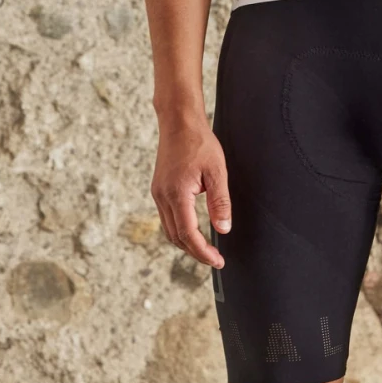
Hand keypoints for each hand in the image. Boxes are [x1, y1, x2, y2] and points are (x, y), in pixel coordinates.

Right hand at [150, 117, 231, 267]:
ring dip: (186, 243)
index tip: (218, 260)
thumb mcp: (217, 171)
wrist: (179, 121)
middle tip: (214, 258)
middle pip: (176, 237)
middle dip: (195, 252)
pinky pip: (167, 218)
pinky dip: (179, 229)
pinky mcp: (159, 189)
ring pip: (169, 230)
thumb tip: (223, 230)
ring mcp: (158, 193)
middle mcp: (162, 197)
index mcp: (176, 194)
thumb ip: (220, 202)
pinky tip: (193, 229)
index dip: (203, 252)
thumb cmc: (199, 143)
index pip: (189, 235)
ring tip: (205, 248)